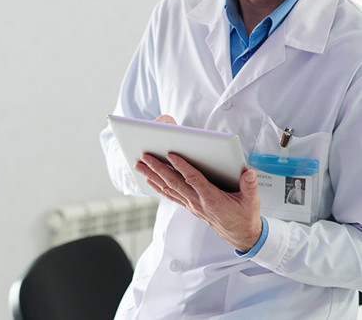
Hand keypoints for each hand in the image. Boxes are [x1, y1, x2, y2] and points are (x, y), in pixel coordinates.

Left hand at [134, 150, 261, 252]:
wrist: (240, 235)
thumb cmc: (244, 215)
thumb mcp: (252, 201)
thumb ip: (250, 186)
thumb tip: (249, 173)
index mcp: (212, 198)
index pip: (193, 179)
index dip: (182, 167)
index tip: (171, 154)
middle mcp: (198, 202)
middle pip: (174, 182)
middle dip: (158, 168)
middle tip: (145, 156)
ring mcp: (191, 205)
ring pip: (168, 188)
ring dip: (152, 176)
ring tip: (139, 165)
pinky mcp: (189, 206)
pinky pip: (170, 195)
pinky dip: (158, 187)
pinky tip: (149, 180)